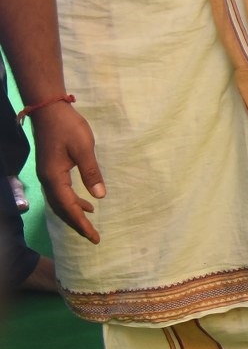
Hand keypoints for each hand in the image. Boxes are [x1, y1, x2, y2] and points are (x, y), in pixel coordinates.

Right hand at [33, 103, 105, 243]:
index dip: (82, 223)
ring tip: (90, 223)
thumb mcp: (84, 148)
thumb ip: (91, 172)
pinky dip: (72, 201)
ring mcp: (48, 175)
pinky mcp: (52, 169)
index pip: (68, 207)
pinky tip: (86, 202)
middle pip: (61, 209)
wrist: (49, 110)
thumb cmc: (68, 127)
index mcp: (54, 178)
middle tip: (93, 237)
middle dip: (77, 224)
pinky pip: (61, 193)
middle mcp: (48, 180)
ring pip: (60, 202)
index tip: (94, 237)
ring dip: (74, 213)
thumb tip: (100, 196)